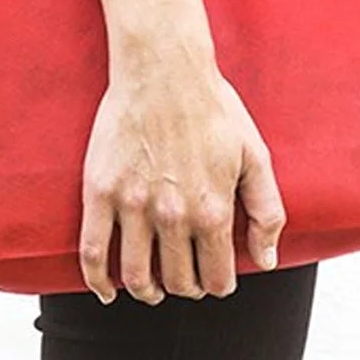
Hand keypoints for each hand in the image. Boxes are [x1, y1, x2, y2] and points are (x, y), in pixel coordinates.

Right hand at [77, 52, 285, 302]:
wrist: (164, 67)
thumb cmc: (212, 106)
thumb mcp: (254, 154)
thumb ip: (266, 210)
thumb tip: (266, 260)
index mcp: (211, 209)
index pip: (215, 279)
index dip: (218, 284)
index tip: (215, 277)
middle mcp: (172, 215)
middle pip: (178, 282)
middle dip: (186, 287)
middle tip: (186, 276)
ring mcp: (133, 205)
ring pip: (137, 277)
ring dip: (147, 291)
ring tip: (153, 287)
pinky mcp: (101, 191)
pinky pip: (93, 252)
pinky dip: (98, 282)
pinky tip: (108, 290)